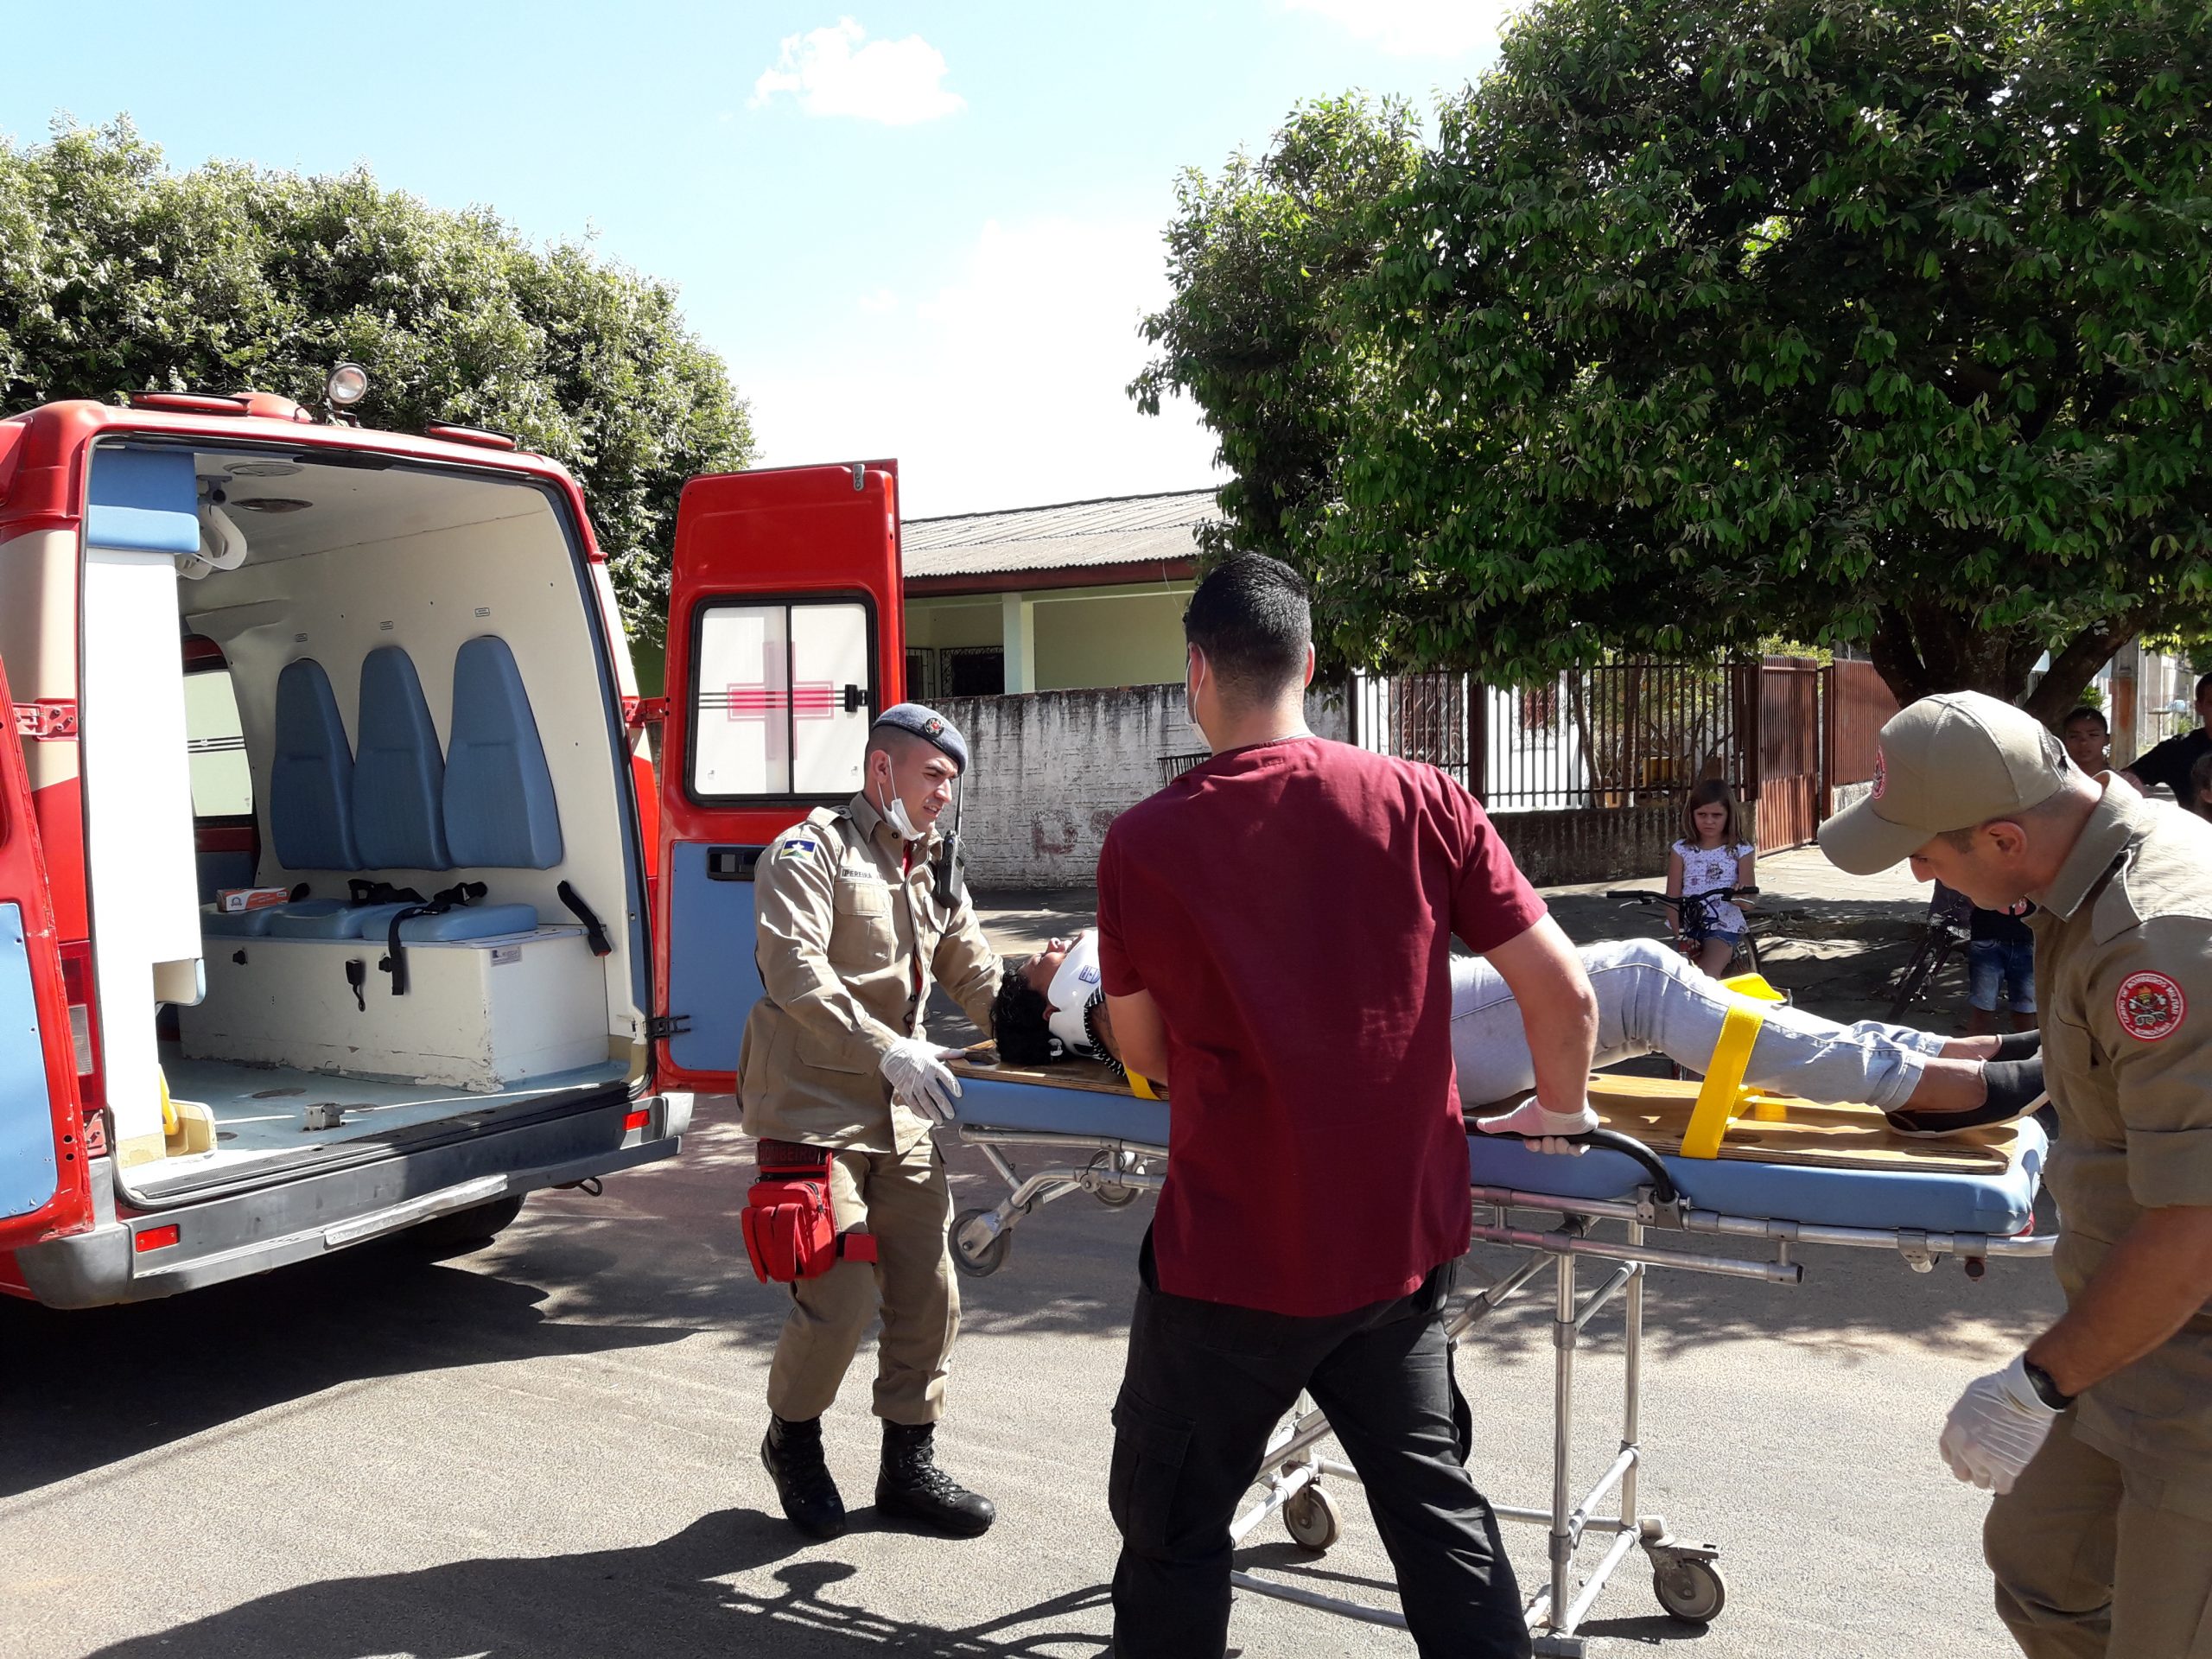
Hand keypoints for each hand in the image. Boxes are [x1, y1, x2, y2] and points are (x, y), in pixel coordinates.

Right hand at [880, 1037, 963, 1122]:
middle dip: (944, 1105)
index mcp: (931, 1065)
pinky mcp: (904, 1089)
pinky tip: (926, 1117)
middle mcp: (923, 1076)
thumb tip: (963, 1053)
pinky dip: (919, 1111)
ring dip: (932, 1112)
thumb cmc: (915, 1050)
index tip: (959, 1094)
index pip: (945, 1076)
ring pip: (924, 1101)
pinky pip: (912, 1103)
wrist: (892, 1053)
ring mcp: (913, 1084)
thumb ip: (947, 1052)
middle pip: (935, 1093)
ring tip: (940, 1120)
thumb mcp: (931, 1049)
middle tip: (951, 1115)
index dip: (953, 1085)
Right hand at [1474, 1094, 1599, 1155]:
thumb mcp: (1513, 1122)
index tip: (1533, 1142)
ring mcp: (1569, 1131)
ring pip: (1563, 1150)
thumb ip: (1497, 1124)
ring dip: (1559, 1146)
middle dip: (1546, 1147)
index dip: (1534, 1147)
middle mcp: (1554, 1129)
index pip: (1536, 1145)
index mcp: (1540, 1128)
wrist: (1559, 1109)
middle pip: (1549, 1149)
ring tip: (1559, 1137)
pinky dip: (1575, 1149)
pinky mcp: (1582, 1133)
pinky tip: (1571, 1143)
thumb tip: (1479, 1124)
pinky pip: (1579, 1149)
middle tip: (1547, 1138)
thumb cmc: (1537, 1114)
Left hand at [1939, 1355, 2058, 1493]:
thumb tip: (1957, 1424)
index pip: (1948, 1455)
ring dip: (1989, 1476)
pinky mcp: (2006, 1469)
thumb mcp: (1968, 1399)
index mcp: (1952, 1431)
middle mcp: (1963, 1449)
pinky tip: (2010, 1473)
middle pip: (1961, 1473)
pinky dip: (2005, 1483)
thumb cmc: (1998, 1390)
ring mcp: (1984, 1461)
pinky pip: (2001, 1487)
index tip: (1968, 1457)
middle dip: (1972, 1470)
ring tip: (2000, 1467)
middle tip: (1985, 1464)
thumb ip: (1960, 1416)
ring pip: (1981, 1483)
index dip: (1959, 1457)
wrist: (2023, 1395)